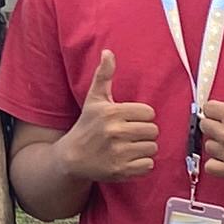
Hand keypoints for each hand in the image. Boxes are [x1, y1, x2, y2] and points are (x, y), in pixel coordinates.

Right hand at [56, 50, 155, 188]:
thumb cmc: (86, 125)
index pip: (149, 113)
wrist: (71, 157)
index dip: (141, 116)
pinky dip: (142, 164)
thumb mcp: (94, 99)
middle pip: (153, 131)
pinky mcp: (120, 170)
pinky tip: (129, 159)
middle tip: (131, 135)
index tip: (129, 120)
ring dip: (144, 149)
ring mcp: (118, 153)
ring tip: (130, 147)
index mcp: (112, 112)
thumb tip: (108, 52)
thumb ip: (104, 75)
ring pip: (152, 148)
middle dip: (144, 133)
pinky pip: (148, 165)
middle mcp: (115, 132)